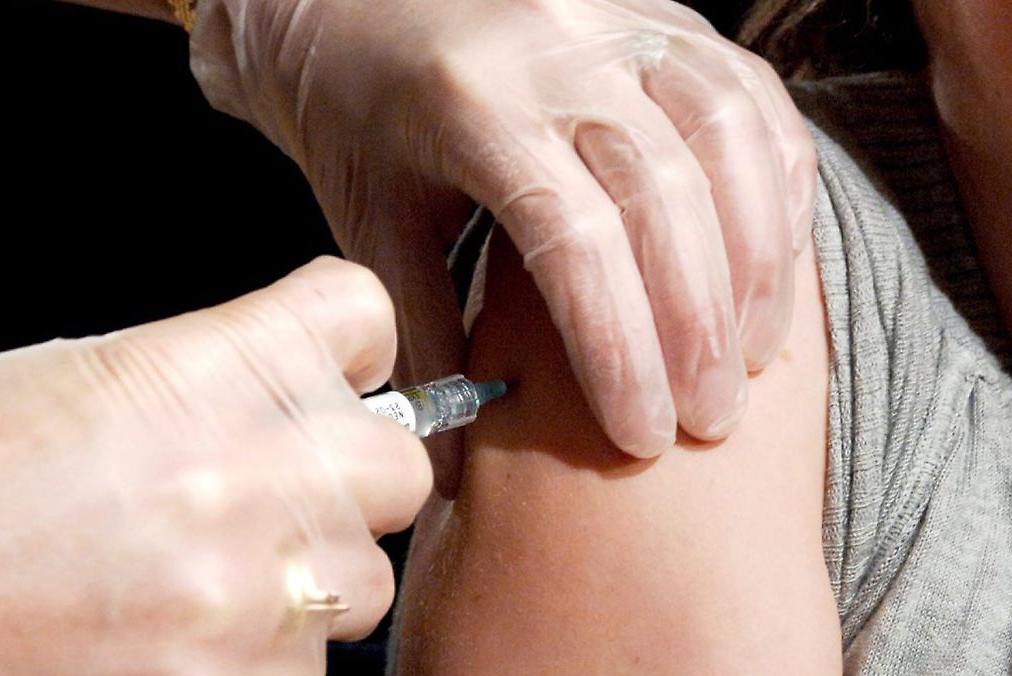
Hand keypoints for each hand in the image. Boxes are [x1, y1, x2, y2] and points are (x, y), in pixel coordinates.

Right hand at [0, 257, 430, 673]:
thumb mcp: (95, 375)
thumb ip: (223, 375)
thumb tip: (306, 397)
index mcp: (213, 369)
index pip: (364, 316)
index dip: (349, 349)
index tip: (334, 374)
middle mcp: (253, 478)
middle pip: (398, 465)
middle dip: (348, 479)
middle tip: (275, 494)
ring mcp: (252, 596)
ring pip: (362, 581)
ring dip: (306, 577)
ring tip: (205, 576)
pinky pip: (306, 664)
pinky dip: (261, 649)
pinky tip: (178, 633)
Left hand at [189, 0, 816, 491]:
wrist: (358, 4)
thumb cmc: (358, 119)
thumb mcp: (371, 223)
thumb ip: (422, 333)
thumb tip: (462, 461)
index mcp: (472, 105)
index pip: (573, 239)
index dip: (619, 349)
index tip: (641, 436)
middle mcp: (558, 51)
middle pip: (663, 197)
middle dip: (696, 326)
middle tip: (709, 420)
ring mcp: (621, 21)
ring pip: (727, 138)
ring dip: (755, 260)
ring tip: (750, 358)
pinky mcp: (662, 15)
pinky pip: (749, 94)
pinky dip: (776, 182)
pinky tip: (771, 263)